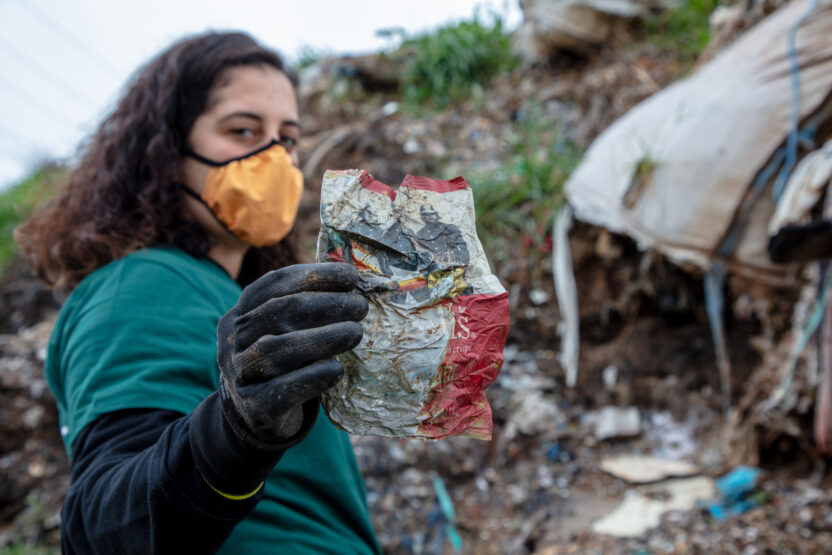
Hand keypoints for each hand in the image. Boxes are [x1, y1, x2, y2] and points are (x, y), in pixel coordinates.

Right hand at [217, 263, 366, 444]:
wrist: (257, 416)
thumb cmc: (282, 363)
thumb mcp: (282, 332)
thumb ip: (305, 310)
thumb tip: (354, 285)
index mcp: (240, 313)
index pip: (273, 284)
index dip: (313, 276)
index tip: (351, 276)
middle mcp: (233, 341)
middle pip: (277, 313)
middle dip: (324, 304)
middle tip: (360, 307)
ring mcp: (239, 374)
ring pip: (276, 350)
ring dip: (322, 338)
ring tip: (356, 333)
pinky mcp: (254, 407)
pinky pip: (282, 390)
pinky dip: (312, 377)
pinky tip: (338, 370)